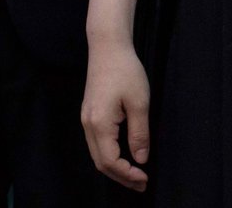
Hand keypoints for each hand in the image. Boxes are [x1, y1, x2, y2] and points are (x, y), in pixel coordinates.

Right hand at [80, 38, 151, 190]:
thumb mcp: (139, 102)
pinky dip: (110, 155)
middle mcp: (88, 125)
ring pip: (97, 154)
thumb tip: (140, 158)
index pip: (110, 161)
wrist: (108, 48)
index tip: (145, 178)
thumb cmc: (126, 71)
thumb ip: (139, 133)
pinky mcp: (89, 114)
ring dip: (115, 168)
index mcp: (99, 124)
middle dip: (121, 176)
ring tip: (135, 174)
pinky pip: (96, 144)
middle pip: (101, 163)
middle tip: (142, 183)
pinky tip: (124, 156)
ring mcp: (86, 120)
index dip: (127, 174)